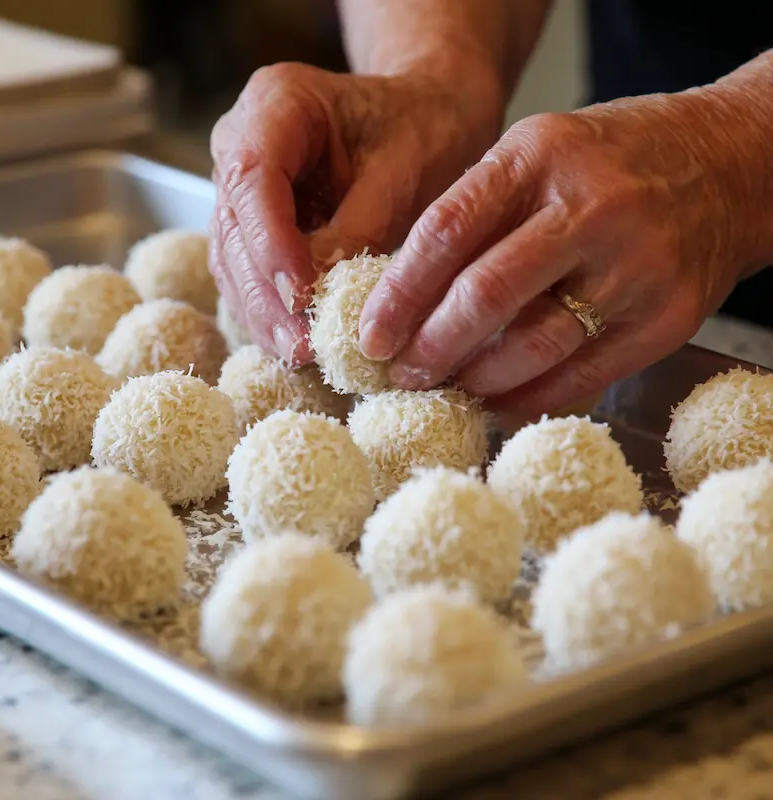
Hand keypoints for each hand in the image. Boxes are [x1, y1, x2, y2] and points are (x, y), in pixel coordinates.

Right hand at [209, 61, 503, 363]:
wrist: (423, 118)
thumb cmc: (420, 130)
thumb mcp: (403, 171)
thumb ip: (358, 227)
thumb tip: (318, 292)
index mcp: (277, 103)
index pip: (253, 176)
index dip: (271, 242)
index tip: (301, 295)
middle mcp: (242, 142)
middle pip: (234, 226)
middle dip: (266, 293)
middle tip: (301, 346)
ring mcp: (242, 187)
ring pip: (233, 258)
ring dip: (263, 312)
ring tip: (300, 353)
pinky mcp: (253, 224)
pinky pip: (249, 272)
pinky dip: (271, 309)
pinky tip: (296, 342)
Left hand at [358, 91, 758, 423]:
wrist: (728, 168)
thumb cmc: (612, 163)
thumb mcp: (536, 155)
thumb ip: (475, 214)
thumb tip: (405, 296)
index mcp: (539, 157)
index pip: (445, 232)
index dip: (397, 294)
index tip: (369, 335)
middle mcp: (591, 209)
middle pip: (485, 296)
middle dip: (429, 347)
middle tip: (400, 373)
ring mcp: (635, 267)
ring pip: (533, 345)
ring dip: (475, 379)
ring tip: (448, 385)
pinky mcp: (667, 319)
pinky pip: (581, 376)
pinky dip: (527, 398)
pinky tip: (497, 401)